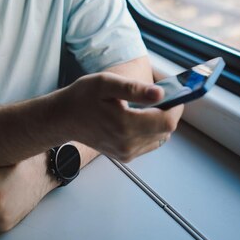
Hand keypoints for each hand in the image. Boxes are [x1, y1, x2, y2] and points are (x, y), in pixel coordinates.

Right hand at [60, 72, 182, 162]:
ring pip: (159, 138)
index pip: (167, 122)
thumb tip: (160, 93)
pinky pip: (149, 143)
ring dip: (159, 121)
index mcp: (125, 125)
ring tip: (147, 104)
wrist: (63, 118)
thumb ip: (134, 89)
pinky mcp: (124, 156)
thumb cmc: (82, 97)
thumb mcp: (106, 83)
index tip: (176, 94)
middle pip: (165, 131)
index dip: (176, 107)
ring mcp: (126, 152)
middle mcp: (127, 143)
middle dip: (168, 112)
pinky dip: (150, 129)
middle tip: (161, 95)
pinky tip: (139, 116)